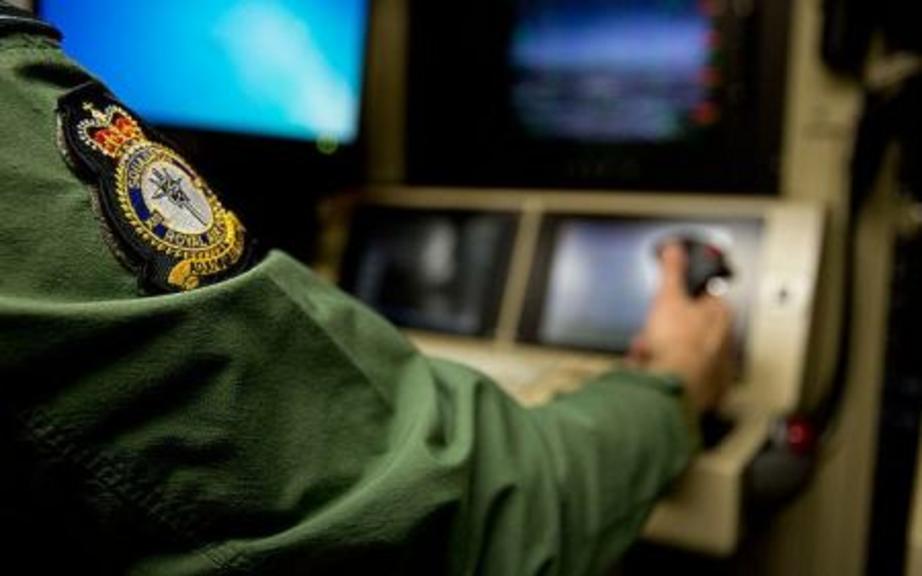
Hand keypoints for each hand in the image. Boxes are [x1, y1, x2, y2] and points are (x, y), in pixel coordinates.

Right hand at [627, 243, 734, 413]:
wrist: (672, 385)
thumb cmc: (677, 344)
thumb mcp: (668, 296)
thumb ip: (671, 270)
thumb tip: (674, 249)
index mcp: (720, 313)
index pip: (706, 293)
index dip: (680, 294)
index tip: (667, 297)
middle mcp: (721, 339)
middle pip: (687, 323)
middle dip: (662, 325)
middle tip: (650, 329)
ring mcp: (711, 364)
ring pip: (678, 348)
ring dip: (656, 347)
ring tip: (644, 350)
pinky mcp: (699, 385)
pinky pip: (674, 369)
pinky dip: (660, 366)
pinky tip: (646, 366)